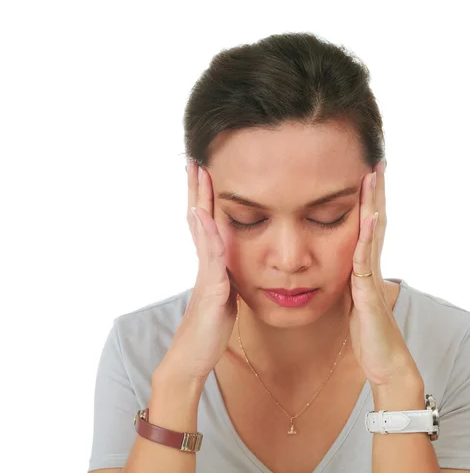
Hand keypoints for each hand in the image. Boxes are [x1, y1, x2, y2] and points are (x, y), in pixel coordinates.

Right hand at [155, 160, 237, 385]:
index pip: (206, 223)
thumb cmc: (209, 328)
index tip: (207, 170)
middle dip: (198, 189)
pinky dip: (206, 234)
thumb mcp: (223, 295)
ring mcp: (205, 275)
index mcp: (211, 264)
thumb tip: (230, 261)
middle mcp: (205, 264)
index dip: (206, 197)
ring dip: (200, 200)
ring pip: (200, 230)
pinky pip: (210, 258)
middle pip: (198, 218)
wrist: (192, 358)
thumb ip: (224, 274)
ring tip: (199, 173)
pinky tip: (204, 214)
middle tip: (196, 158)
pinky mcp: (210, 290)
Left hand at [347, 161, 422, 392]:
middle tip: (377, 160)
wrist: (385, 361)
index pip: (367, 225)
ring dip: (374, 203)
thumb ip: (350, 280)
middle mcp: (371, 266)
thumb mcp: (353, 300)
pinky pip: (366, 260)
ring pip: (373, 233)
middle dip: (376, 191)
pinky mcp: (368, 292)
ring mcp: (371, 277)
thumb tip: (343, 267)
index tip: (367, 172)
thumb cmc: (369, 332)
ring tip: (375, 175)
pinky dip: (370, 236)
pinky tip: (371, 216)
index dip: (368, 199)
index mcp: (364, 267)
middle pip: (376, 220)